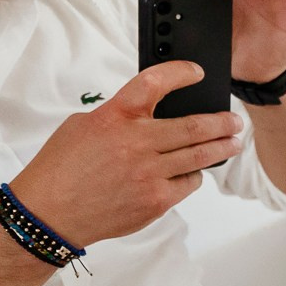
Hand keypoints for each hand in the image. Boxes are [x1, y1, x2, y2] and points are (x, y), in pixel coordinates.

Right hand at [7, 64, 245, 246]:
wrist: (51, 212)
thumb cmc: (63, 168)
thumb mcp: (84, 126)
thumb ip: (120, 117)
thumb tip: (154, 115)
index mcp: (115, 117)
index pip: (153, 83)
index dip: (180, 73)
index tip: (196, 72)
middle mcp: (135, 143)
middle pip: (193, 127)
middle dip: (222, 122)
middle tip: (235, 120)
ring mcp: (148, 173)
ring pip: (199, 156)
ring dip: (222, 148)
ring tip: (234, 142)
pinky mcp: (156, 200)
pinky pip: (189, 183)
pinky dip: (194, 175)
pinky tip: (195, 171)